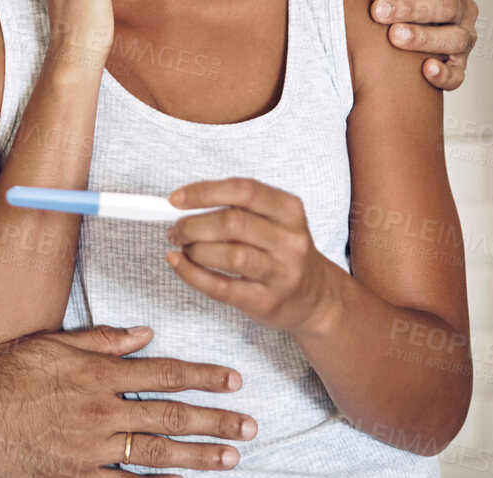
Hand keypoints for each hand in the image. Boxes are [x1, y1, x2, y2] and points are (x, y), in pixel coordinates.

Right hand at [0, 324, 255, 476]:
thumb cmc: (6, 371)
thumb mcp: (54, 342)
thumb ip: (103, 339)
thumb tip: (145, 334)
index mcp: (99, 373)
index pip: (166, 373)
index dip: (204, 377)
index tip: (233, 380)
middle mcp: (102, 411)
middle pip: (171, 417)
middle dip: (216, 422)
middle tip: (249, 427)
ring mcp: (90, 448)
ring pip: (155, 455)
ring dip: (198, 458)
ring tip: (230, 459)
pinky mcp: (74, 476)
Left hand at [164, 178, 339, 337]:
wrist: (316, 297)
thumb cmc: (284, 252)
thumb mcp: (275, 221)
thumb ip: (237, 208)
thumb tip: (185, 204)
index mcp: (290, 210)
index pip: (244, 190)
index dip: (205, 192)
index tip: (176, 199)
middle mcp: (290, 240)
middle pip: (232, 223)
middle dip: (193, 224)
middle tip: (176, 229)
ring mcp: (281, 273)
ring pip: (229, 255)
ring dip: (195, 249)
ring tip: (183, 248)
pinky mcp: (266, 301)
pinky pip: (222, 287)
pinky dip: (193, 274)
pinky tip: (180, 265)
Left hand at [368, 0, 477, 90]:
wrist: (384, 18)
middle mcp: (464, 6)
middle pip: (446, 6)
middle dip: (410, 8)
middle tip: (377, 12)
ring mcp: (463, 37)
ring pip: (455, 39)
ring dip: (425, 38)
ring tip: (394, 37)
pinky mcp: (457, 65)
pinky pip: (459, 74)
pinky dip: (446, 74)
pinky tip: (426, 70)